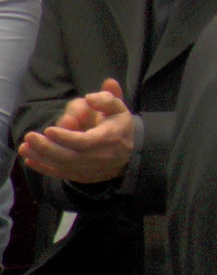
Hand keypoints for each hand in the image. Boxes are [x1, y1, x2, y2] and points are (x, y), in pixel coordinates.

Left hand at [18, 79, 136, 183]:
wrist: (134, 154)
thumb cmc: (122, 127)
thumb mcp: (120, 109)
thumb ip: (107, 99)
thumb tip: (89, 97)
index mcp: (107, 140)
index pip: (83, 141)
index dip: (65, 137)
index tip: (49, 129)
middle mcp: (98, 158)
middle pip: (69, 156)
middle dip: (47, 147)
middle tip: (30, 136)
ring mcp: (90, 170)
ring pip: (62, 166)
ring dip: (41, 157)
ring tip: (24, 147)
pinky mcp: (84, 177)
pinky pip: (62, 174)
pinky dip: (45, 168)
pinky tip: (30, 160)